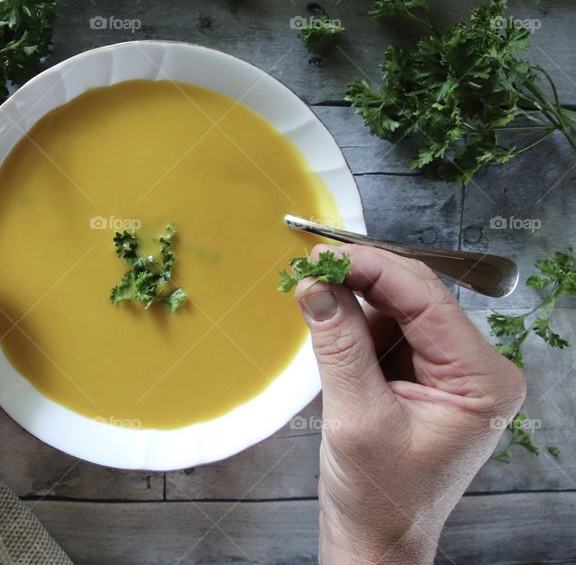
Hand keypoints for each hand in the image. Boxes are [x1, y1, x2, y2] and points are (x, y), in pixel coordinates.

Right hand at [295, 244, 525, 564]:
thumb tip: (316, 286)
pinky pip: (389, 332)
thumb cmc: (381, 497)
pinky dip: (356, 324)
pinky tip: (330, 324)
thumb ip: (339, 345)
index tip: (325, 255)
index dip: (374, 268)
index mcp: (481, 380)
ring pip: (399, 310)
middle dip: (362, 280)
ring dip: (355, 302)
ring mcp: (450, 372)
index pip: (427, 300)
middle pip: (417, 298)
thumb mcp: (356, 418)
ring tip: (313, 298)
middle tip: (311, 268)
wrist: (377, 538)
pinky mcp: (424, 376)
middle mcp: (475, 369)